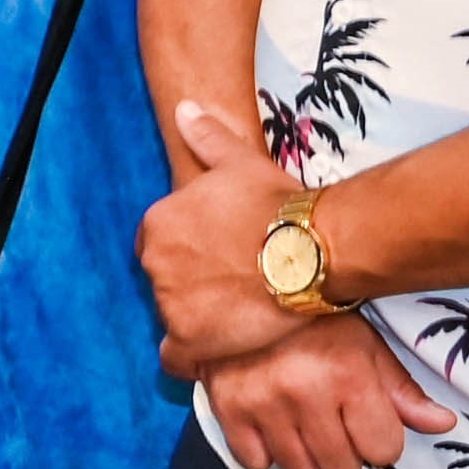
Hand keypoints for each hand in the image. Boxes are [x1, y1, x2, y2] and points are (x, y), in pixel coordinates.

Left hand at [140, 98, 317, 384]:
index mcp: (158, 222)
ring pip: (175, 317)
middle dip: (192, 287)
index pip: (160, 247)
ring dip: (198, 320)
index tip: (217, 262)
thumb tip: (184, 109)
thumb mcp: (241, 162)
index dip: (189, 257)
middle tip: (232, 289)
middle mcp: (155, 262)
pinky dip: (191, 359)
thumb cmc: (280, 205)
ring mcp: (170, 302)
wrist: (313, 248)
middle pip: (166, 283)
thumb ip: (208, 138)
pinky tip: (215, 355)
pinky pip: (175, 359)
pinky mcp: (191, 338)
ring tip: (237, 318)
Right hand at [197, 315, 453, 468]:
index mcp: (349, 375)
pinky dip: (265, 451)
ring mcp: (263, 404)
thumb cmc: (315, 321)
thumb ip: (403, 391)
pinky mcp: (228, 410)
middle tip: (332, 418)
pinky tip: (270, 424)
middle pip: (343, 467)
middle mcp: (306, 392)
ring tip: (301, 421)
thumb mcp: (367, 346)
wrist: (245, 293)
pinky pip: (255, 462)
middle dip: (344, 449)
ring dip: (306, 454)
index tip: (365, 418)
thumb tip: (444, 424)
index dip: (379, 438)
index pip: (383, 449)